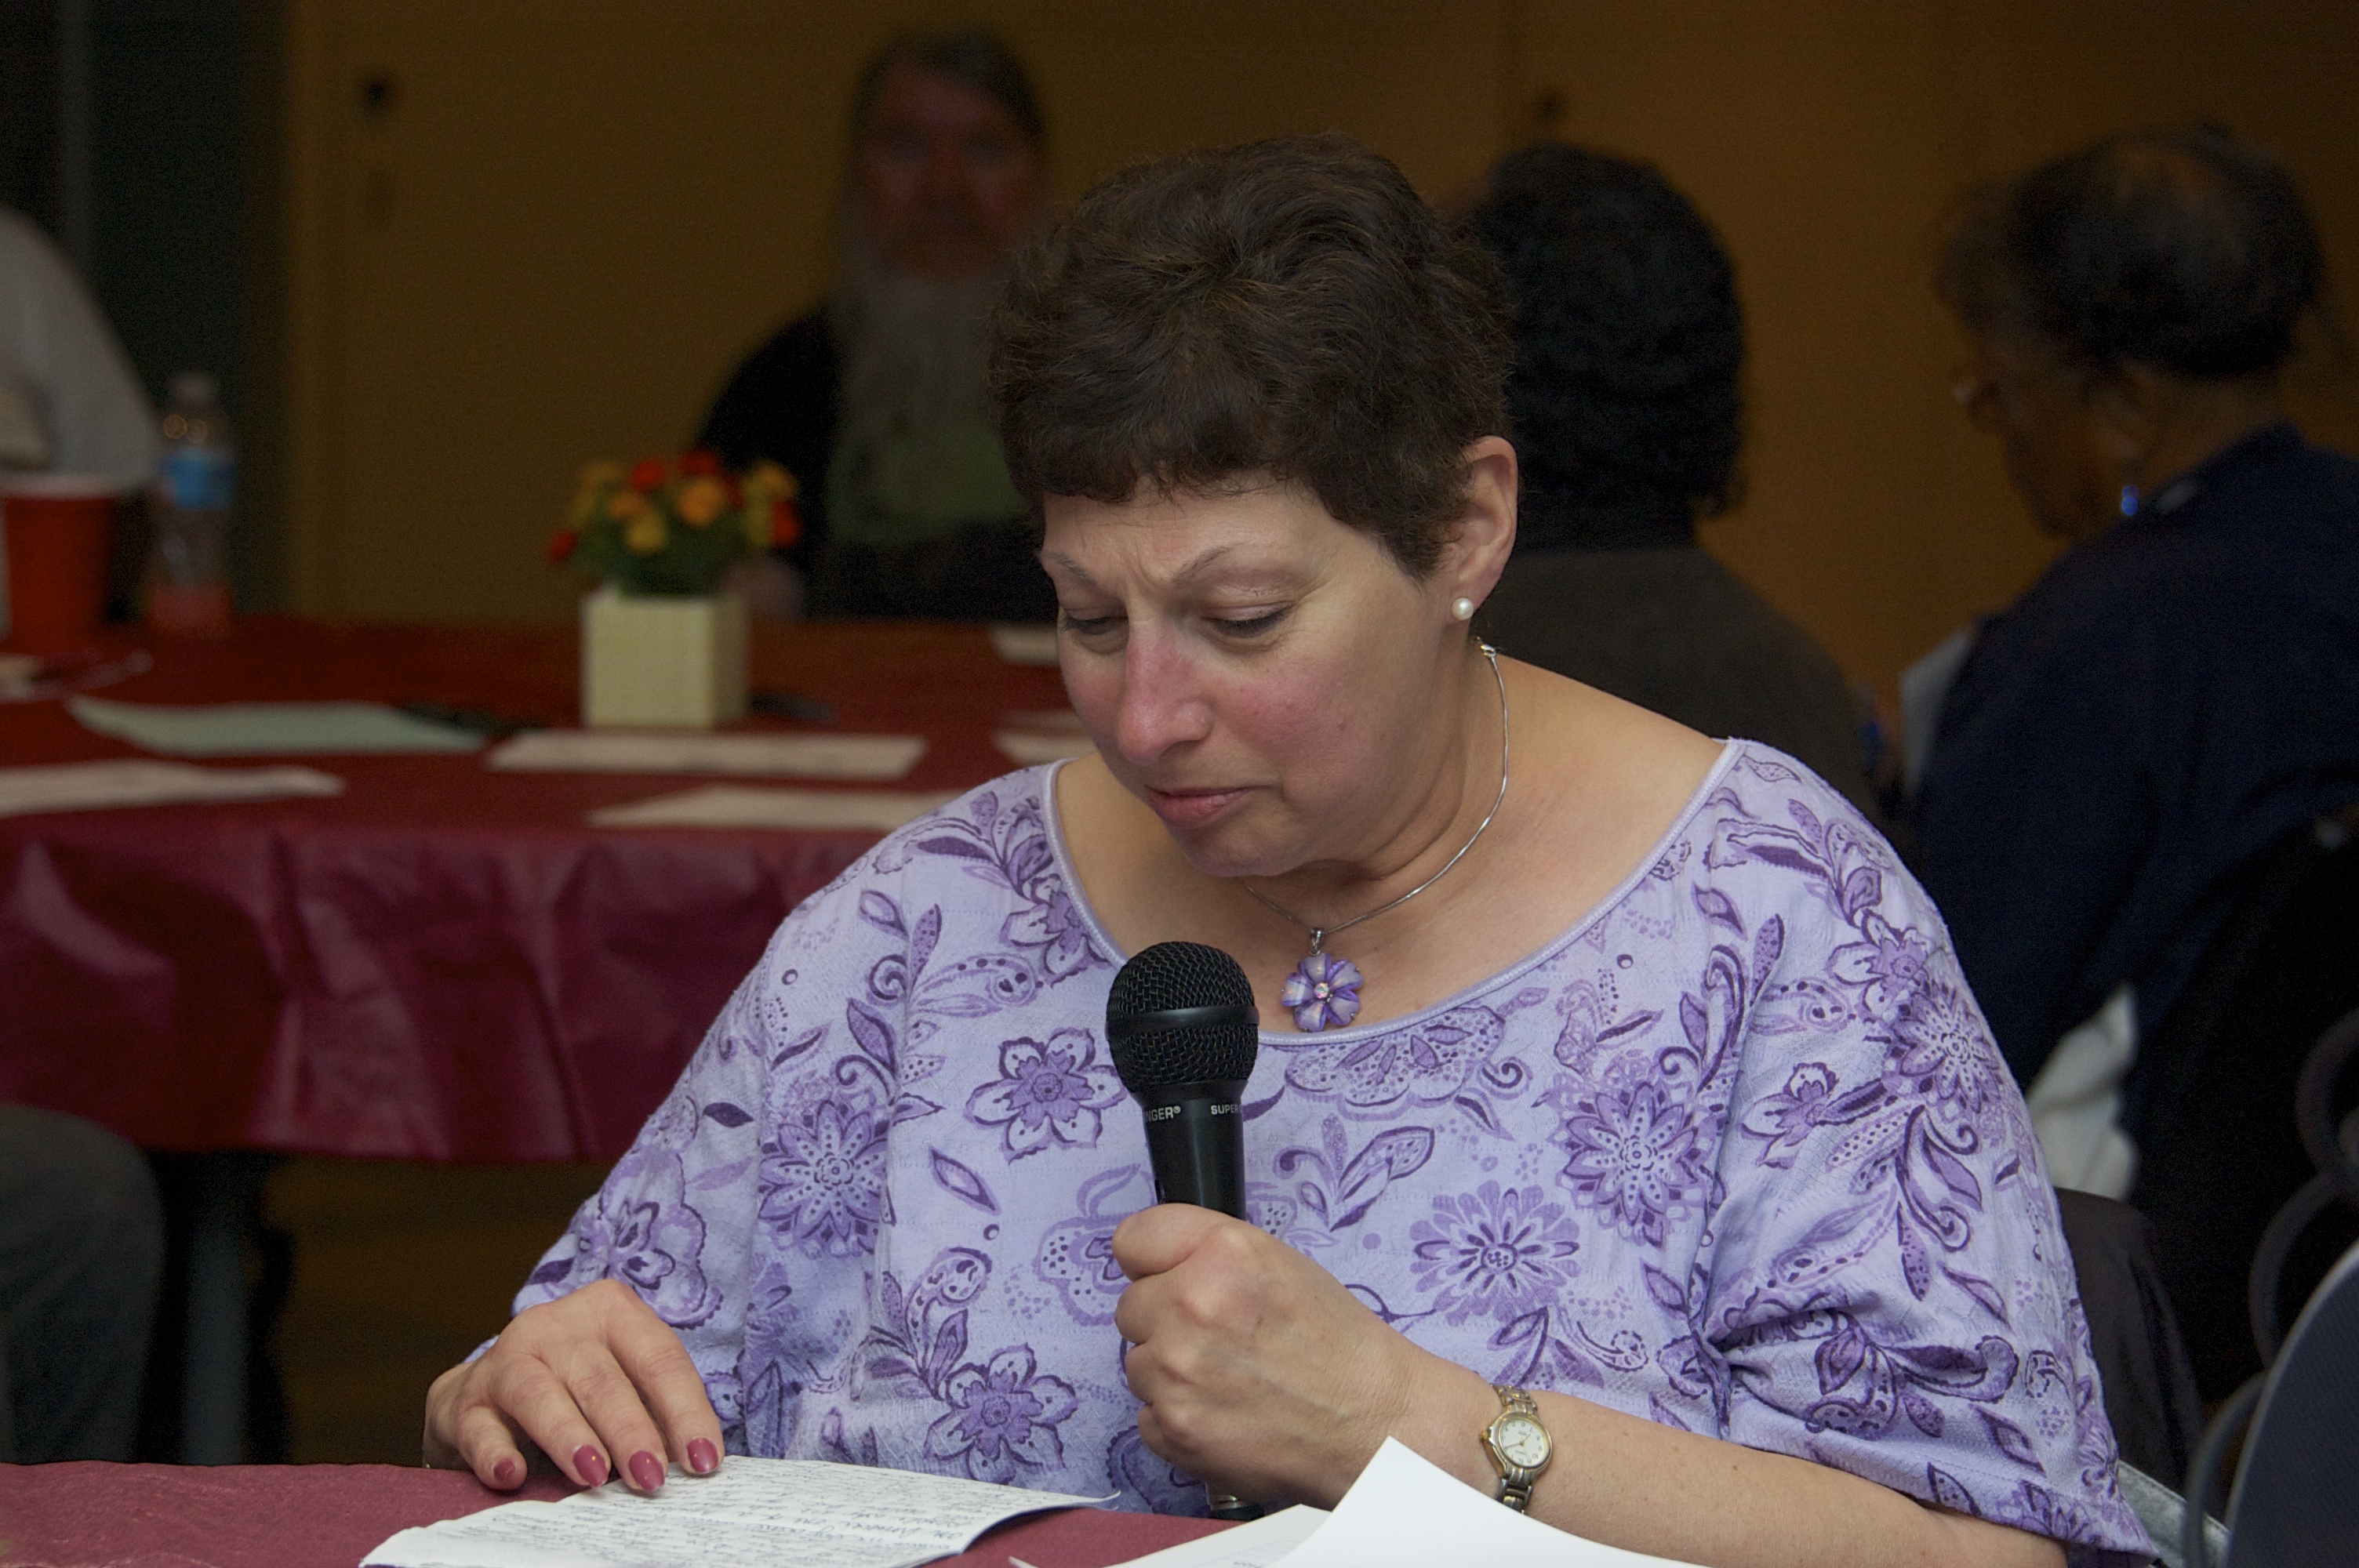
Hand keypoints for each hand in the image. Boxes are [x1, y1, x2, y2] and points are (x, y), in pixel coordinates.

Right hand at [423, 1278, 722, 1493]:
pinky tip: (513, 1474)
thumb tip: (695, 1463)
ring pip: (540, 1394)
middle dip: (631, 1431)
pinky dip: (495, 1452)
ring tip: (595, 1475)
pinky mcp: (466, 1400)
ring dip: (570, 1437)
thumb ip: (655, 1413)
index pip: (659, 1358)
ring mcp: (506, 1359)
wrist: (487, 1392)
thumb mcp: (622, 1382)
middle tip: (652, 1478)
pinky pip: (480, 1427)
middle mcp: (557, 1325)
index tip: (704, 1460)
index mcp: (611, 1311)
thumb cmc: (576, 1388)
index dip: (686, 1411)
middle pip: (602, 1379)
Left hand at [1111, 1203, 1459, 1505]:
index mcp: (1222, 1253)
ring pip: (1137, 1363)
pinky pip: (1147, 1414)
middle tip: (1220, 1338)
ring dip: (1171, 1372)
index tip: (1169, 1276)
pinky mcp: (1173, 1429)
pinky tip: (1225, 1413)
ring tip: (1231, 1379)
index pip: (1132, 1239)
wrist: (1374, 1425)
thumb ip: (1207, 1252)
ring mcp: (1176, 1373)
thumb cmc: (1336, 1344)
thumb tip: (1152, 1264)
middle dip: (1164, 1320)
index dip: (1154, 1261)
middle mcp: (1191, 1306)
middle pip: (1130, 1306)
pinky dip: (1178, 1417)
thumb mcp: (1278, 1262)